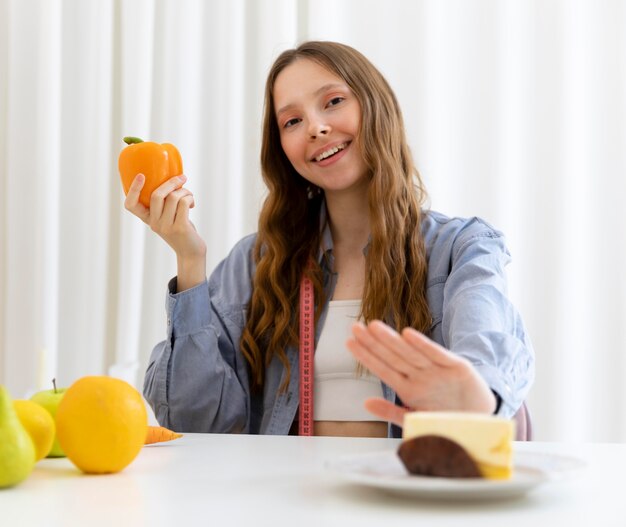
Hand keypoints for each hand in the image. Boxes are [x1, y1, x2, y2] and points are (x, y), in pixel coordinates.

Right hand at [124, 173, 206, 290]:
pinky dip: (190, 198)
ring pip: (173, 197)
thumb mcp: (168, 217)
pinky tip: (192, 204)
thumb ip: (166, 203)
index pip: (130, 205)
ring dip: (185, 191)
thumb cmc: (180, 230)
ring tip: (189, 196)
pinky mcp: (180, 227)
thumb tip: (175, 179)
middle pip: (156, 195)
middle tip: (182, 178)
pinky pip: (183, 203)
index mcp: (147, 218)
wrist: (190, 252)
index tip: (141, 175)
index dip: (133, 189)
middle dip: (171, 182)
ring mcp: (166, 226)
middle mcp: (154, 223)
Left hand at [346, 320, 496, 426]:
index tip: (349, 342)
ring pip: (410, 353)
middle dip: (373, 342)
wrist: (482, 421)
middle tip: (355, 327)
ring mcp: (438, 371)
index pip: (383, 369)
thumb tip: (365, 403)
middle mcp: (421, 376)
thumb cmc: (446, 417)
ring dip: (392, 340)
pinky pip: (438, 355)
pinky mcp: (458, 367)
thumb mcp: (416, 418)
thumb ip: (391, 411)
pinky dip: (424, 345)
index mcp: (409, 388)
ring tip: (373, 327)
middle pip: (393, 356)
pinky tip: (408, 335)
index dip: (366, 355)